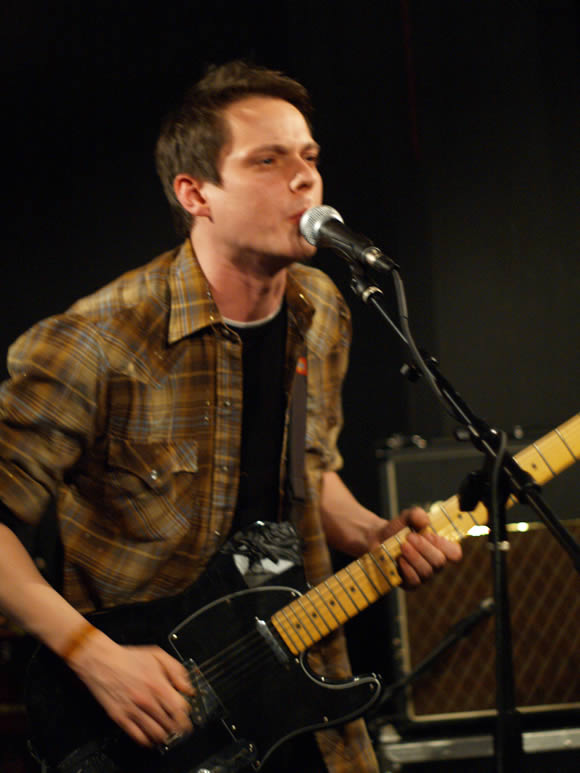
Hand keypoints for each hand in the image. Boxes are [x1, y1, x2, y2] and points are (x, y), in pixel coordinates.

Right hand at [67, 630, 193, 746]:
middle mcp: (146, 700)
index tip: (186, 716)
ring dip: (164, 735)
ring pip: (156, 733)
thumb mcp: (158, 655)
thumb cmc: (128, 658)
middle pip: (170, 723)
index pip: (179, 708)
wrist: (101, 661)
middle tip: (178, 726)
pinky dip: (147, 740)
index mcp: (157, 684)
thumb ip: (177, 670)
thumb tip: (187, 688)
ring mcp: (133, 710)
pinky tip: (151, 737)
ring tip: (166, 732)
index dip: (186, 714)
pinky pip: (137, 736)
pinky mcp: (120, 717)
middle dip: (177, 726)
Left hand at [375, 506, 461, 588]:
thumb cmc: (399, 529)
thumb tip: (425, 522)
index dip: (444, 545)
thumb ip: (417, 514)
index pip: (455, 554)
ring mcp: (423, 575)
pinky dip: (406, 568)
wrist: (379, 539)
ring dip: (413, 557)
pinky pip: (414, 581)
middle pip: (439, 562)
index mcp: (441, 548)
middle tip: (409, 537)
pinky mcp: (410, 584)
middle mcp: (435, 564)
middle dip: (423, 548)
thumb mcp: (407, 516)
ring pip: (426, 572)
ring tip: (402, 545)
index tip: (428, 534)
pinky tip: (399, 558)